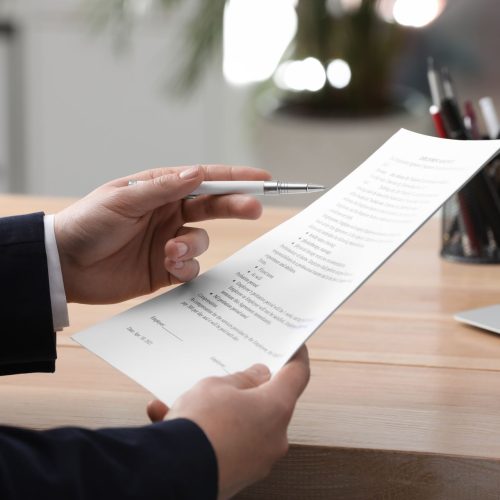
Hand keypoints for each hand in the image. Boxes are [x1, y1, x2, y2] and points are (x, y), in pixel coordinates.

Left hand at [55, 165, 269, 302]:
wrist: (66, 265)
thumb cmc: (89, 223)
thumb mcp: (123, 199)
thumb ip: (162, 188)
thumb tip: (198, 173)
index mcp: (160, 190)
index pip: (204, 180)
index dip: (234, 178)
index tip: (262, 178)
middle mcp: (169, 213)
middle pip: (213, 206)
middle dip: (235, 206)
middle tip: (254, 208)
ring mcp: (169, 241)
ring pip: (201, 240)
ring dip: (192, 245)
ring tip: (170, 250)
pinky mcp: (166, 268)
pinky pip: (191, 267)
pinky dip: (185, 265)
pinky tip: (167, 264)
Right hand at [147, 347, 309, 499]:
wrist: (175, 474)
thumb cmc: (200, 424)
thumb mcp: (216, 386)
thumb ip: (241, 379)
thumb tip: (258, 377)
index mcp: (276, 408)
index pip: (297, 375)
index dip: (295, 357)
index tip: (294, 346)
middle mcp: (274, 438)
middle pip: (270, 404)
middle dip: (250, 390)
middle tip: (231, 375)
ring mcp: (257, 461)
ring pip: (245, 426)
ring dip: (222, 413)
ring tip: (189, 402)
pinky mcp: (237, 477)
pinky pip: (226, 447)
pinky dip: (208, 435)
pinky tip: (175, 421)